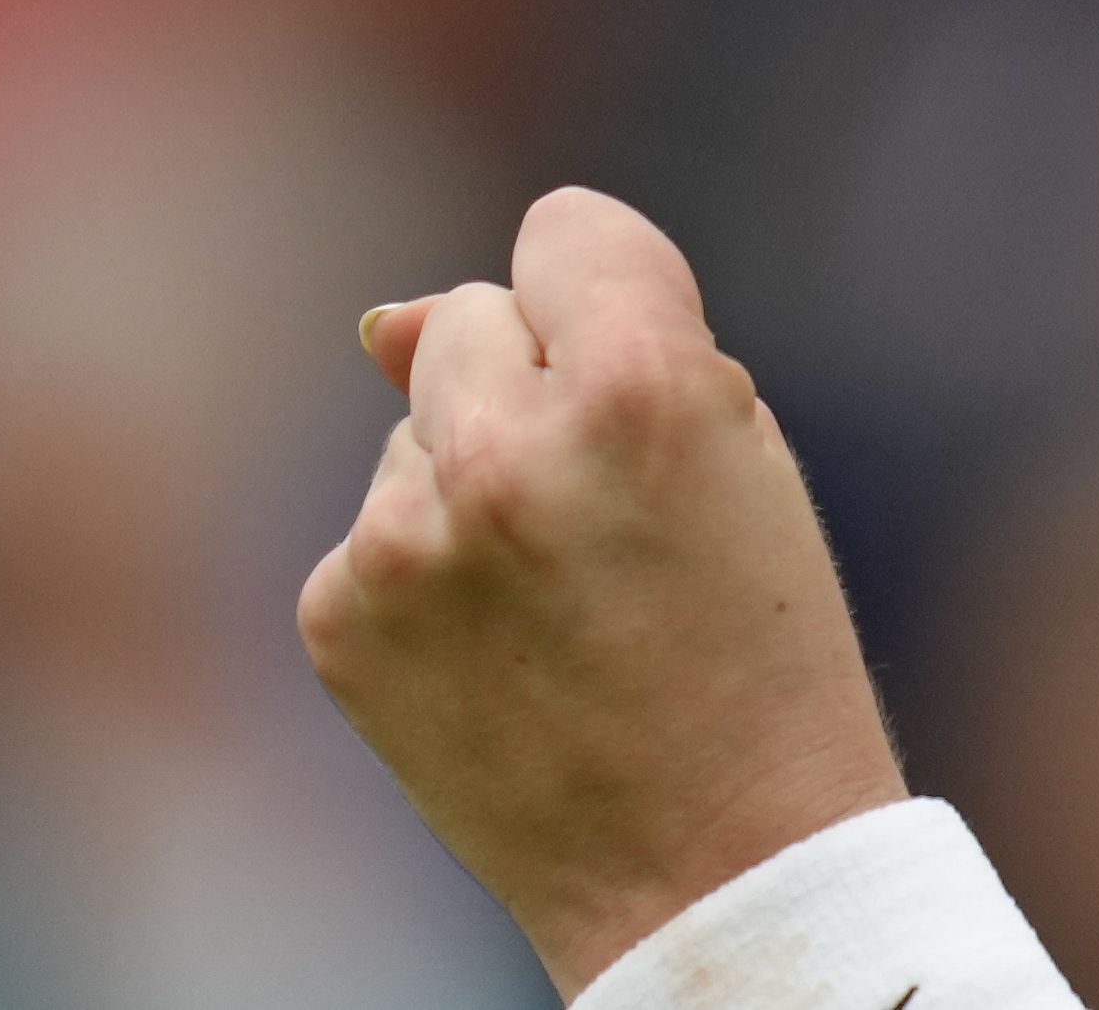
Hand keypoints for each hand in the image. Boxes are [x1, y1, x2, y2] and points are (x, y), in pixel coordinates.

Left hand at [302, 187, 906, 998]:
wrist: (712, 870)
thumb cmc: (757, 650)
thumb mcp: (735, 462)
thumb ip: (588, 347)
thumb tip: (377, 324)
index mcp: (638, 385)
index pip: (563, 229)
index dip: (604, 294)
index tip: (633, 368)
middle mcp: (505, 447)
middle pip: (466, 316)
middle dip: (523, 383)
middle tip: (604, 508)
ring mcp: (407, 538)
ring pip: (414, 431)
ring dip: (470, 484)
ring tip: (560, 603)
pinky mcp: (341, 616)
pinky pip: (372, 531)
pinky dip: (425, 576)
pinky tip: (499, 654)